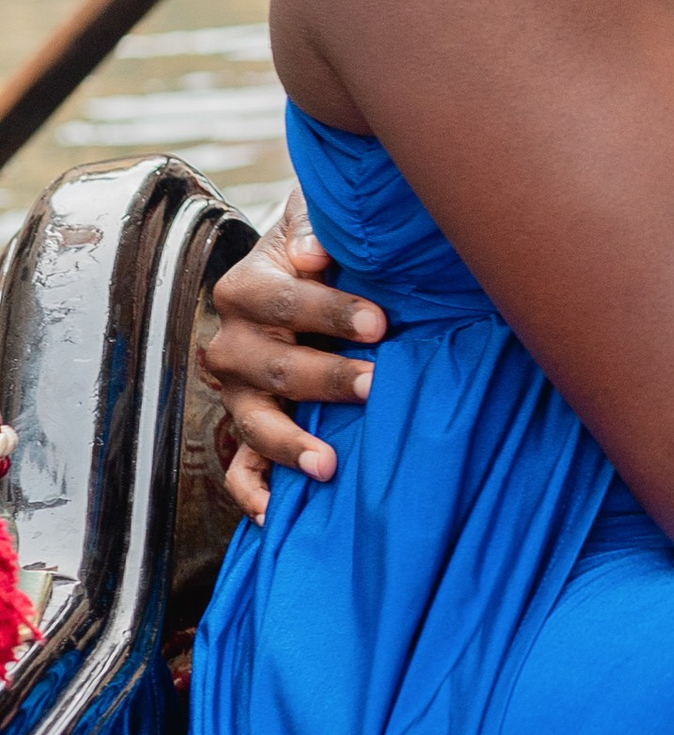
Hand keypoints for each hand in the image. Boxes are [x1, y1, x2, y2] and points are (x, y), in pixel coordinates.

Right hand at [197, 190, 385, 518]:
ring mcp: (237, 393)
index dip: (329, 310)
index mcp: (245, 288)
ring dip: (292, 444)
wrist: (302, 275)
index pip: (283, 300)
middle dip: (326, 378)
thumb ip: (312, 224)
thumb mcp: (312, 219)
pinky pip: (239, 470)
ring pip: (254, 423)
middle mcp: (233, 344)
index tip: (379, 322)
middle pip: (273, 366)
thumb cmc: (319, 248)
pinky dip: (253, 494)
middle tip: (376, 384)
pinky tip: (277, 515)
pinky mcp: (249, 427)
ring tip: (329, 465)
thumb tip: (313, 250)